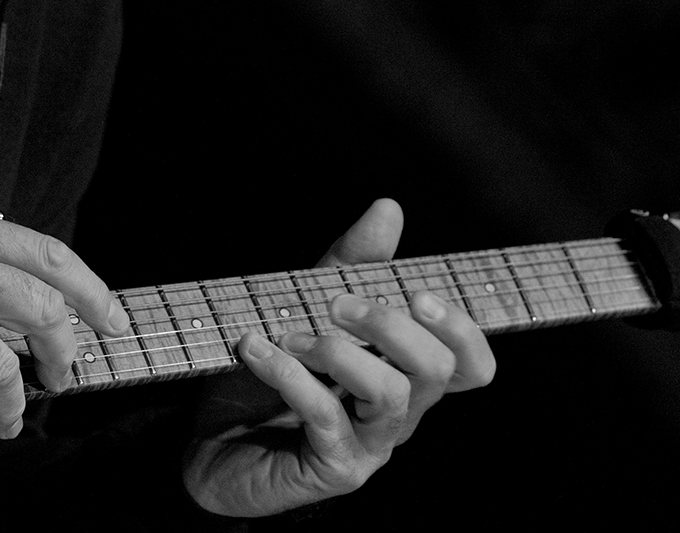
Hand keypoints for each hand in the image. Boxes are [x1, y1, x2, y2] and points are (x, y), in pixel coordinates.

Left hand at [181, 199, 495, 516]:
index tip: (417, 292)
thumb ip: (352, 264)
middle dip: (390, 325)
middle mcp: (400, 414)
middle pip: (437, 370)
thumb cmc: (269, 376)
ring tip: (291, 335)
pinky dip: (291, 376)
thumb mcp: (308, 306)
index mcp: (405, 376)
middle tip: (337, 303)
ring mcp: (371, 446)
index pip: (470, 363)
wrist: (210, 443)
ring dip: (338, 351)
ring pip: (391, 394)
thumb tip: (389, 208)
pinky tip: (258, 352)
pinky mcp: (335, 471)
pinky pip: (328, 418)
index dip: (461, 329)